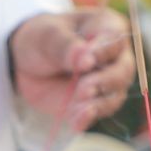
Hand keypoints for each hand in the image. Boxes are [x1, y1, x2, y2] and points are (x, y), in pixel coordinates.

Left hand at [9, 7, 134, 131]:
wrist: (27, 63)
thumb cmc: (42, 38)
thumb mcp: (47, 35)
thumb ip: (66, 45)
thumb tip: (86, 59)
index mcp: (107, 27)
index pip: (115, 40)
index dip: (104, 51)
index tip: (87, 61)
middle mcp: (115, 55)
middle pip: (123, 70)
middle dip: (105, 82)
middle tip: (83, 89)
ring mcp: (108, 80)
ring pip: (115, 94)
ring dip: (98, 104)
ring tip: (78, 110)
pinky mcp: (96, 101)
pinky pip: (98, 112)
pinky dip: (88, 118)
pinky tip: (76, 123)